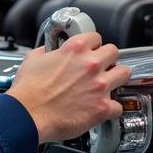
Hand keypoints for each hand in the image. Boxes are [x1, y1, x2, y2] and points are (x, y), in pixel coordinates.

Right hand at [5, 32, 131, 143]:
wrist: (28, 115)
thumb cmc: (28, 92)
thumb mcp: (32, 60)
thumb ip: (46, 52)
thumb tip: (49, 51)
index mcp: (75, 49)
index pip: (96, 37)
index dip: (92, 45)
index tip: (90, 51)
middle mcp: (91, 65)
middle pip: (114, 52)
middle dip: (108, 59)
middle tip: (101, 67)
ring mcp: (99, 86)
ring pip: (124, 73)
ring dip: (117, 78)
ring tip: (109, 84)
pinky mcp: (102, 107)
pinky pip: (118, 106)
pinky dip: (112, 109)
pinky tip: (104, 109)